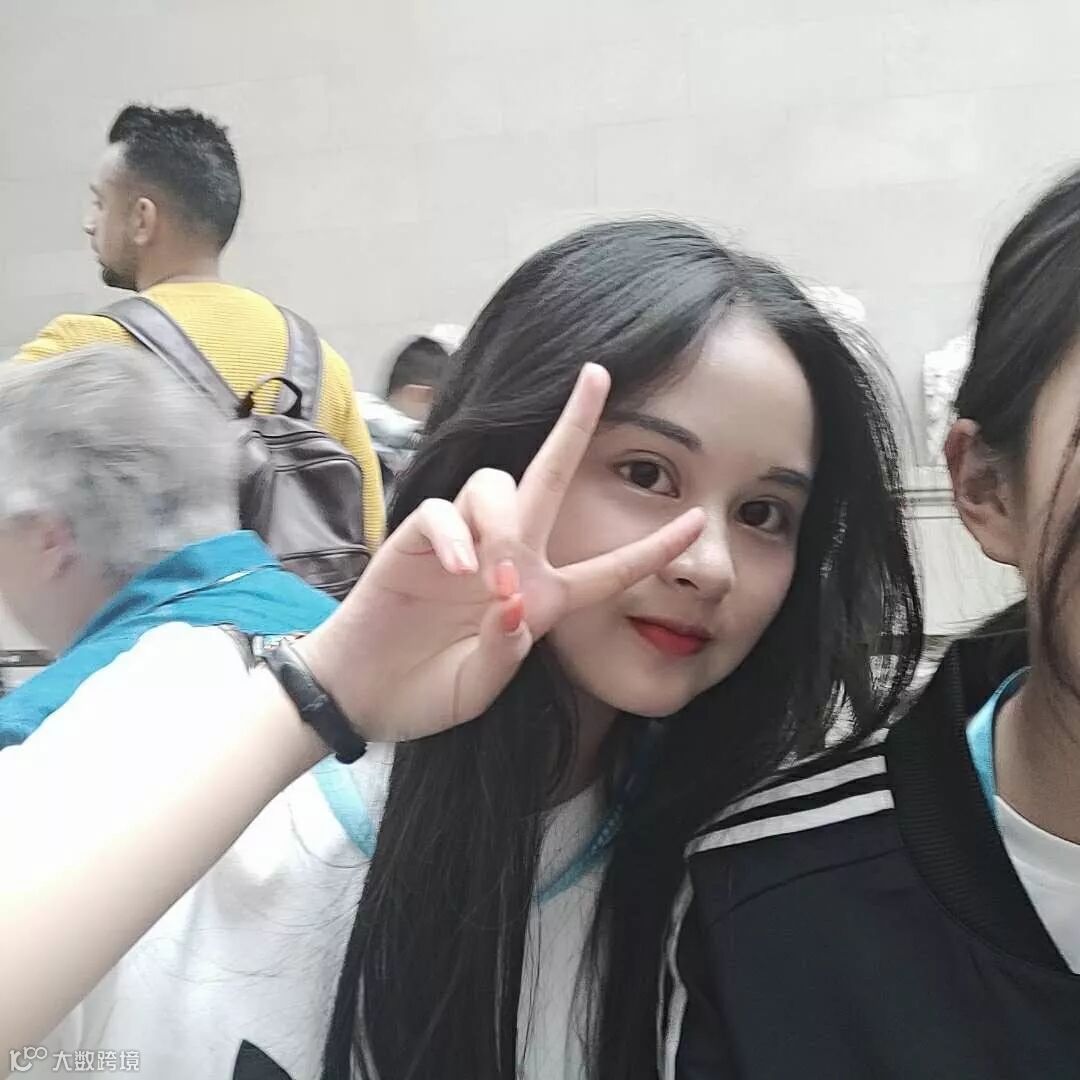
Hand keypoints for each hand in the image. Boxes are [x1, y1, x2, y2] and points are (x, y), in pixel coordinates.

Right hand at [297, 364, 704, 741]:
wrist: (365, 696)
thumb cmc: (426, 690)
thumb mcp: (477, 687)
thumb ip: (504, 653)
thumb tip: (514, 603)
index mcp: (540, 598)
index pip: (605, 568)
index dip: (650, 548)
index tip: (696, 521)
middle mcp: (507, 559)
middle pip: (547, 478)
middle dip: (574, 426)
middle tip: (598, 375)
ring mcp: (461, 545)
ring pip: (494, 485)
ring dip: (503, 518)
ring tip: (491, 572)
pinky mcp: (415, 540)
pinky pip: (441, 513)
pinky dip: (453, 535)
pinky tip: (458, 570)